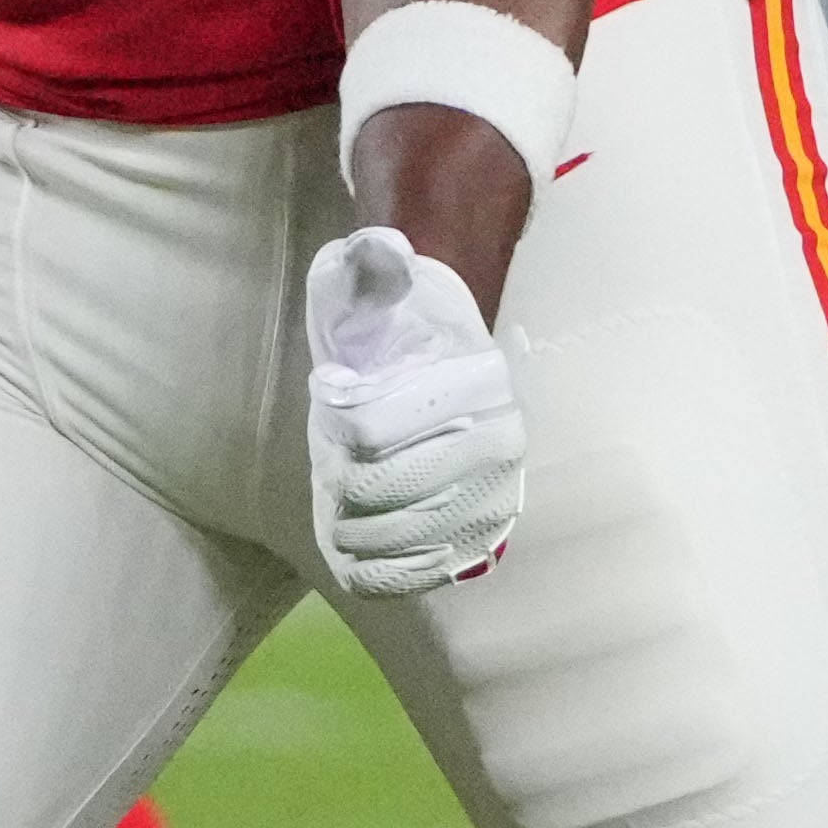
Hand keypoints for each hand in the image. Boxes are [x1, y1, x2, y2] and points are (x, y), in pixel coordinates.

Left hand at [300, 225, 529, 595]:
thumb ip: (372, 268)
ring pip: (392, 537)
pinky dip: (379, 569)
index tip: (331, 395)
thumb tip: (381, 253)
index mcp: (476, 387)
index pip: (371, 433)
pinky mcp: (476, 538)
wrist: (445, 363)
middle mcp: (496, 449)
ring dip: (351, 522)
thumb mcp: (377, 284)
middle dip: (340, 477)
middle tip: (333, 456)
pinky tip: (360, 550)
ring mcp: (489, 499)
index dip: (332, 421)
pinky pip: (415, 574)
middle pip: (379, 490)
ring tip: (344, 495)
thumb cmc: (399, 327)